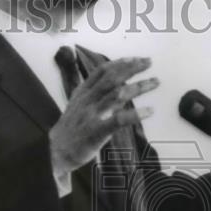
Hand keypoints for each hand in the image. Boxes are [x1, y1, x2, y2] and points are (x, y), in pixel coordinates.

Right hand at [49, 57, 158, 175]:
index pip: (102, 71)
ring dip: (138, 86)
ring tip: (155, 82)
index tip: (135, 58)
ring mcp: (91, 115)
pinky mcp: (96, 131)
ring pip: (117, 95)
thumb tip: (119, 89)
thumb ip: (97, 96)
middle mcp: (87, 100)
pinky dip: (135, 114)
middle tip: (149, 62)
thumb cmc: (71, 130)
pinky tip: (149, 111)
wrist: (55, 152)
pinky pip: (118, 120)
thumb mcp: (78, 106)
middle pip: (112, 78)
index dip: (120, 63)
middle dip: (132, 68)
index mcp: (82, 92)